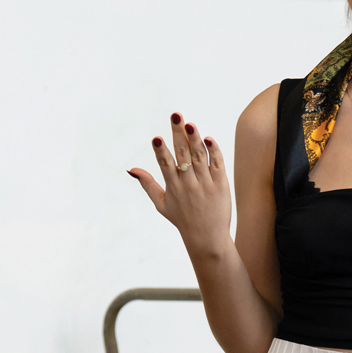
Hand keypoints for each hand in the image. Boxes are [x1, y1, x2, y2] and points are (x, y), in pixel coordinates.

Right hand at [128, 113, 232, 257]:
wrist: (207, 237)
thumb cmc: (182, 219)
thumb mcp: (161, 203)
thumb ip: (147, 184)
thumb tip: (130, 169)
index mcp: (173, 187)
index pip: (165, 165)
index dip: (161, 151)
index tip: (156, 138)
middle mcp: (189, 184)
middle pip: (183, 154)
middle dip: (178, 133)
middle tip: (175, 115)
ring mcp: (206, 183)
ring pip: (200, 156)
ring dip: (195, 138)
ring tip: (190, 123)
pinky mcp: (221, 184)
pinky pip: (217, 163)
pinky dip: (213, 150)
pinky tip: (208, 139)